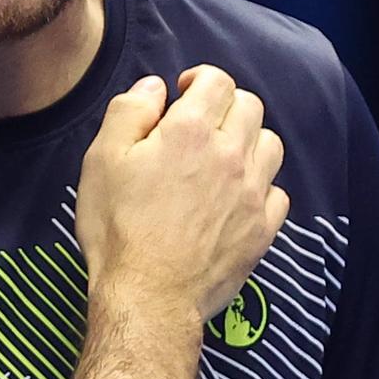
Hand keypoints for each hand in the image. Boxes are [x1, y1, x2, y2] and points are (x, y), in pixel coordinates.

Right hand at [74, 65, 290, 330]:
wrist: (148, 298)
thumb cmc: (118, 230)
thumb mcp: (101, 162)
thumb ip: (128, 112)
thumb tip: (154, 88)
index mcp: (190, 131)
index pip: (217, 81)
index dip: (201, 80)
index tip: (185, 94)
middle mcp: (230, 155)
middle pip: (250, 107)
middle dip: (226, 107)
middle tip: (202, 127)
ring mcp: (252, 193)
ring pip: (270, 145)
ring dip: (248, 142)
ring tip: (222, 160)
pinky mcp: (262, 229)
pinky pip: (276, 193)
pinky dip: (259, 188)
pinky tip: (235, 199)